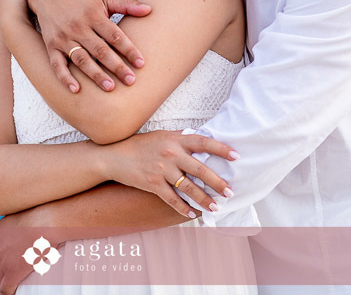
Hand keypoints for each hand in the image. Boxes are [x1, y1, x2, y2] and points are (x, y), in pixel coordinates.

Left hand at [0, 208, 61, 294]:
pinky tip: (11, 293)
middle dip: (0, 270)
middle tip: (8, 274)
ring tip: (8, 286)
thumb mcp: (24, 217)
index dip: (2, 258)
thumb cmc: (42, 217)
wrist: (46, 223)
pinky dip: (7, 292)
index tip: (8, 261)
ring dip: (2, 282)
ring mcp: (3, 260)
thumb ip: (19, 226)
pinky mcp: (12, 272)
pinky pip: (5, 287)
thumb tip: (28, 231)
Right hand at [32, 0, 151, 92]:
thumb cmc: (83, 2)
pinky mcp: (52, 47)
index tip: (141, 63)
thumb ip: (127, 4)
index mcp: (93, 16)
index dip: (128, 49)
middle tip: (131, 80)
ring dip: (95, 74)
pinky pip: (57, 65)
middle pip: (100, 50)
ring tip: (110, 88)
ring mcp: (64, 38)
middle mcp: (78, 27)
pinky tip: (76, 89)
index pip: (114, 35)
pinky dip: (65, 77)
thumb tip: (150, 10)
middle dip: (116, 66)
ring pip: (81, 59)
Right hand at [103, 130, 237, 217]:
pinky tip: (193, 214)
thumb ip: (180, 138)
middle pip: (201, 169)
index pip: (204, 142)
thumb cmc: (139, 144)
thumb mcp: (161, 136)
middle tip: (230, 192)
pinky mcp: (153, 184)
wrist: (114, 156)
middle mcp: (171, 153)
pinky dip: (184, 208)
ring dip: (204, 199)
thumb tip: (200, 138)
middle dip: (218, 182)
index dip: (221, 149)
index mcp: (175, 139)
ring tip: (215, 207)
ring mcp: (162, 169)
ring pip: (189, 188)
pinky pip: (172, 199)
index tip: (236, 157)